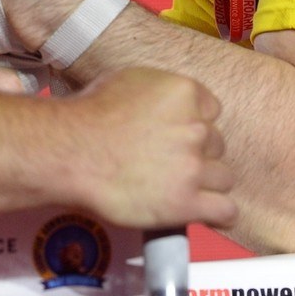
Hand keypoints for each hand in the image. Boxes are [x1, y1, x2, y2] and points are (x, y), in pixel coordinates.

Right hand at [64, 66, 236, 229]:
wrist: (69, 153)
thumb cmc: (87, 116)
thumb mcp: (128, 81)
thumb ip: (159, 93)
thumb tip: (167, 105)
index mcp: (184, 93)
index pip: (212, 111)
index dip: (193, 124)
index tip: (176, 135)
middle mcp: (196, 128)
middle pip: (216, 144)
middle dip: (196, 153)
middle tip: (169, 162)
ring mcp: (193, 167)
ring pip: (223, 177)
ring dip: (206, 183)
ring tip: (180, 187)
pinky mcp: (187, 203)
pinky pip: (225, 210)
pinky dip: (217, 213)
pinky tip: (204, 212)